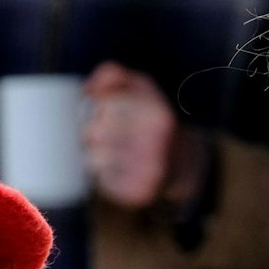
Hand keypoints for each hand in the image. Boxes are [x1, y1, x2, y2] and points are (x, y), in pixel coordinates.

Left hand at [82, 62, 185, 208]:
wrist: (180, 162)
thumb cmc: (151, 119)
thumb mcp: (140, 87)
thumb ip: (113, 74)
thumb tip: (88, 90)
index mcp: (158, 114)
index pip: (102, 105)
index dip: (96, 107)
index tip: (104, 110)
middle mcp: (156, 144)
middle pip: (92, 132)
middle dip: (91, 131)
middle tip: (103, 133)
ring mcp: (149, 172)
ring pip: (92, 159)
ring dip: (94, 153)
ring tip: (109, 150)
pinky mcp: (139, 193)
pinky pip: (101, 181)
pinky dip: (102, 174)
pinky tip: (116, 168)